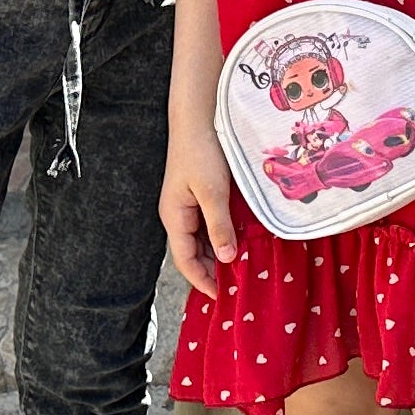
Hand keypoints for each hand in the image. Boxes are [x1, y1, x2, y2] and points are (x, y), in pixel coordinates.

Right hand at [163, 119, 240, 298]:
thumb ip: (219, 226)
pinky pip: (210, 224)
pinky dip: (222, 237)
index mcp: (174, 217)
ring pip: (202, 240)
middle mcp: (179, 215)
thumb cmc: (201, 151)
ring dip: (218, 254)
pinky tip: (240, 241)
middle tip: (236, 286)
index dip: (202, 280)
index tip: (221, 296)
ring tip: (239, 268)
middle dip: (211, 271)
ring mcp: (188, 205)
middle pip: (193, 253)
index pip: (185, 261)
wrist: (198, 118)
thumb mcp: (212, 192)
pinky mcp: (200, 195)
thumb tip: (226, 258)